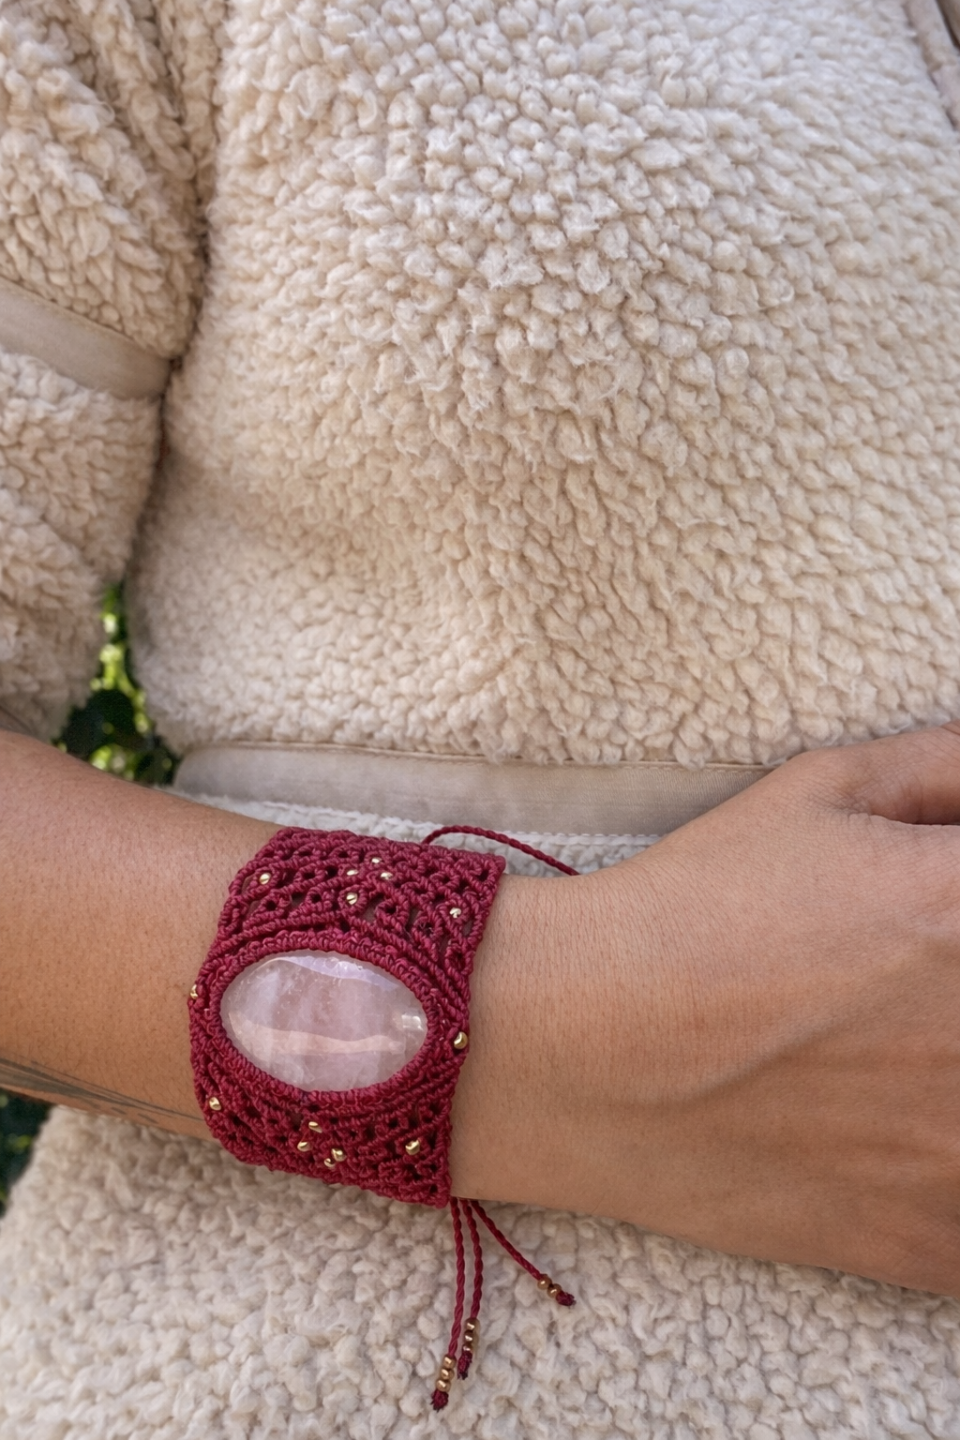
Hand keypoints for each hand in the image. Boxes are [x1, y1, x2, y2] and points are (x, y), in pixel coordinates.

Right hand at [453, 723, 959, 1295]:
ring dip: (958, 1082)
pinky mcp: (932, 1243)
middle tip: (915, 995)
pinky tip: (903, 1136)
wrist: (576, 1045)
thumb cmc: (694, 909)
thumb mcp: (821, 793)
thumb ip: (948, 767)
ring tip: (900, 1060)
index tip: (949, 922)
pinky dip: (950, 1180)